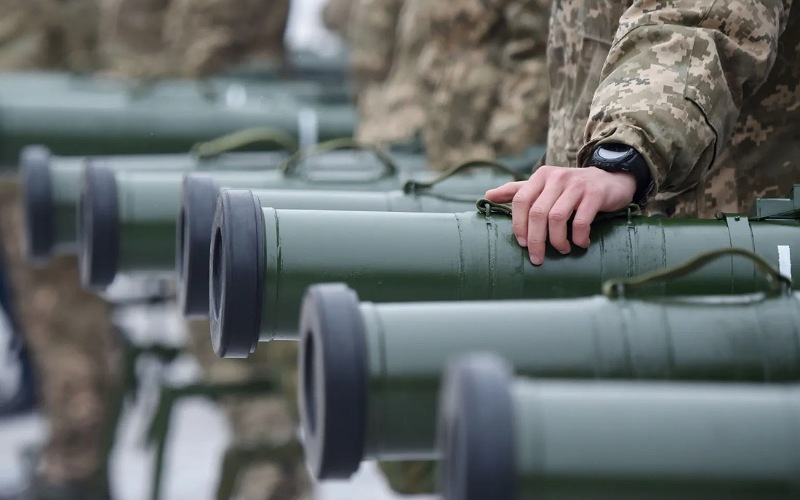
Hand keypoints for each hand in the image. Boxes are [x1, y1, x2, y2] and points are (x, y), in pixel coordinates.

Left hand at [484, 166, 635, 264]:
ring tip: (562, 249)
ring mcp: (576, 185)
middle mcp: (556, 177)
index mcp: (541, 176)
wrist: (610, 179)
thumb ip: (517, 191)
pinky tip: (580, 243)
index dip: (518, 225)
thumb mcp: (544, 186)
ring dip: (557, 240)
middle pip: (537, 213)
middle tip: (538, 257)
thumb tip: (488, 196)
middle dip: (535, 240)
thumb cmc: (571, 189)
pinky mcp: (594, 194)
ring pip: (557, 218)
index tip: (521, 244)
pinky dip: (578, 237)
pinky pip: (581, 221)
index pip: (520, 201)